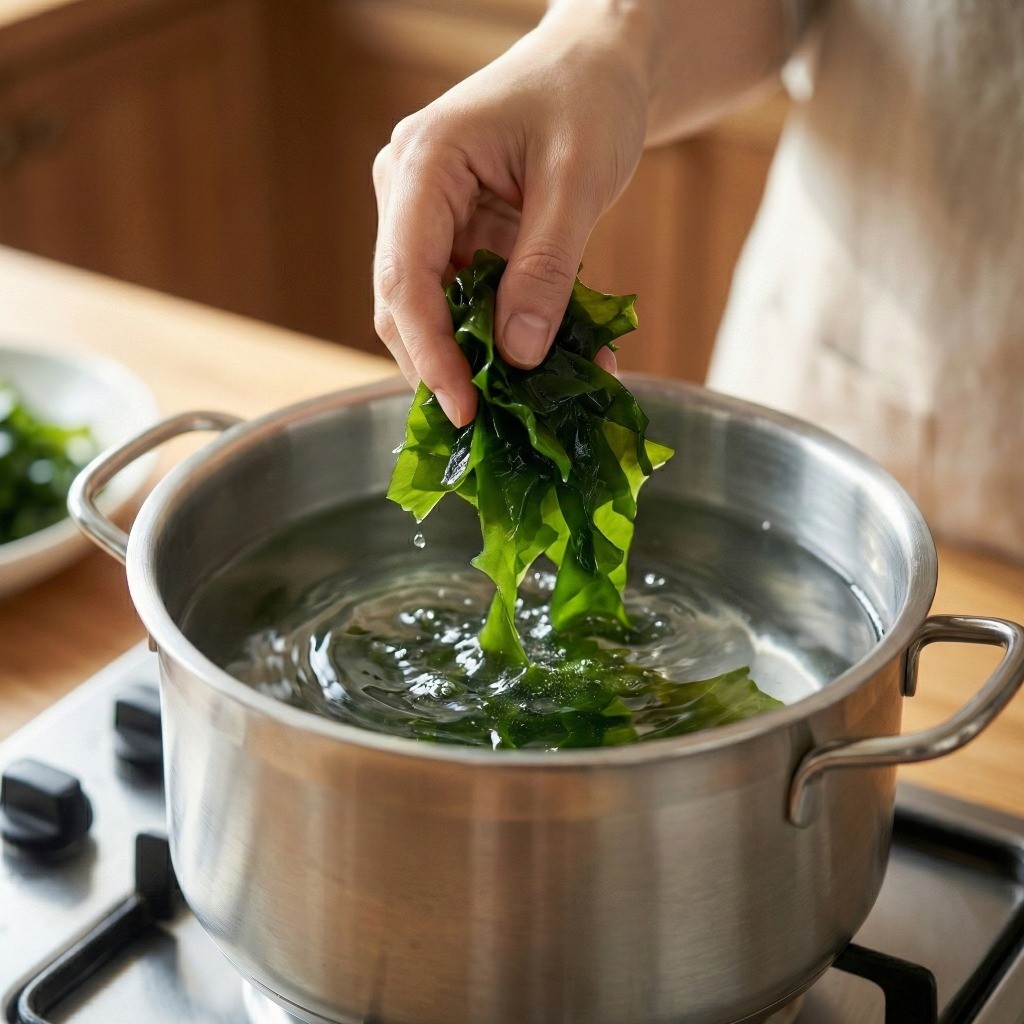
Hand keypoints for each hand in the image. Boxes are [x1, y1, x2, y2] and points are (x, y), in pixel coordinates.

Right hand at [372, 11, 649, 425]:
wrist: (598, 64)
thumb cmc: (587, 97)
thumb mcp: (577, 182)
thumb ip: (547, 269)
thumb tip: (517, 356)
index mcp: (422, 165)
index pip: (404, 277)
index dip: (430, 353)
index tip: (464, 408)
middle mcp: (408, 194)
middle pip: (405, 304)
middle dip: (446, 367)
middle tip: (494, 422)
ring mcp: (429, 218)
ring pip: (435, 311)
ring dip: (479, 358)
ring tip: (531, 398)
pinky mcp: (458, 237)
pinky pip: (470, 300)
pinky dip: (502, 336)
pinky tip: (546, 361)